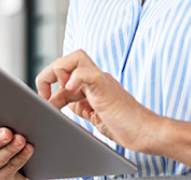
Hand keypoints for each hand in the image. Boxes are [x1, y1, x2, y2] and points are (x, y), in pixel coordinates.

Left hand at [35, 49, 163, 152]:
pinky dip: (74, 77)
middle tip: (44, 96)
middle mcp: (96, 79)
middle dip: (49, 74)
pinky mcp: (105, 88)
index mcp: (93, 85)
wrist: (147, 132)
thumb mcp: (94, 116)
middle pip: (68, 59)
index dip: (49, 87)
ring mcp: (102, 81)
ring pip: (76, 57)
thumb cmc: (126, 127)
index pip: (65, 75)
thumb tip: (60, 103)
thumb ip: (80, 106)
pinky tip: (69, 89)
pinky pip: (87, 72)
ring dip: (58, 71)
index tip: (45, 105)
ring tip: (56, 92)